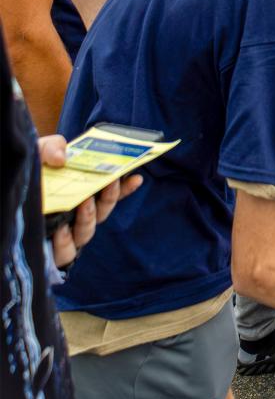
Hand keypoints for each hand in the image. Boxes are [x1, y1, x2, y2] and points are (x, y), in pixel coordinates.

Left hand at [40, 135, 142, 267]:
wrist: (5, 200)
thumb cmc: (28, 180)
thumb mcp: (37, 156)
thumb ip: (51, 147)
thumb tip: (63, 158)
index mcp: (79, 193)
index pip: (108, 192)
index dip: (125, 187)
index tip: (136, 177)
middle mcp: (76, 214)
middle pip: (103, 211)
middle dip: (110, 197)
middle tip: (110, 182)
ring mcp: (66, 234)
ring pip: (88, 232)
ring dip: (90, 217)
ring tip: (84, 203)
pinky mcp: (52, 250)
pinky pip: (66, 251)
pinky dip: (66, 241)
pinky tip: (61, 229)